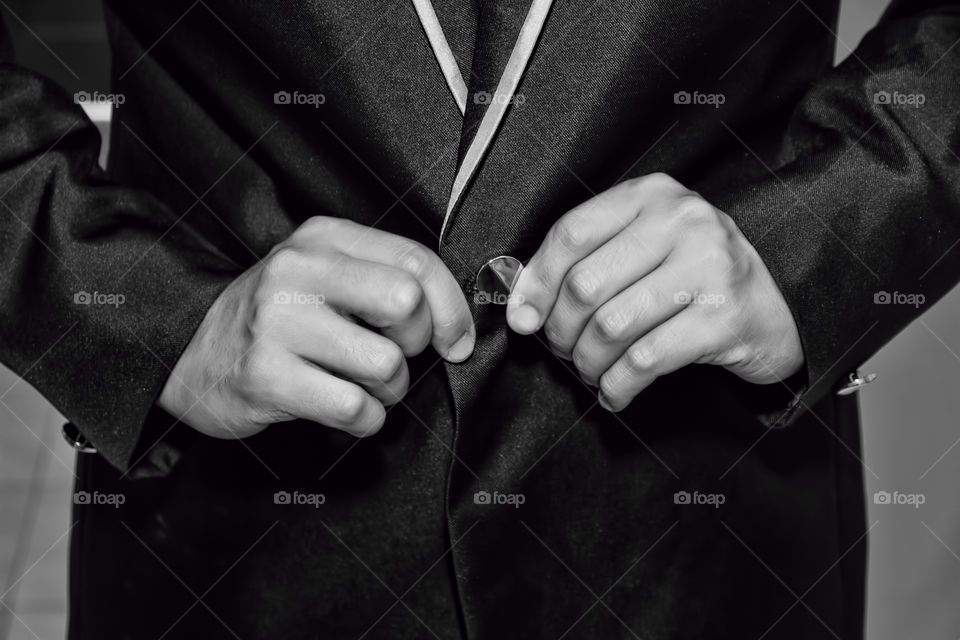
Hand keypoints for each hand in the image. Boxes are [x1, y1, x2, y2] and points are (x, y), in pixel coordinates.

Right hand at [158, 217, 473, 437]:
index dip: (452, 307)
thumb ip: (384, 282)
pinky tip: (346, 410)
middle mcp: (298, 270)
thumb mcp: (325, 278)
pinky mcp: (265, 375)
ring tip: (362, 386)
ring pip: (385, 364)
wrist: (192, 358)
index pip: (415, 261)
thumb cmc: (278, 321)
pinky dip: (365, 420)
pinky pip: (354, 408)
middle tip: (394, 356)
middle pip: (405, 302)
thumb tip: (457, 329)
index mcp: (323, 238)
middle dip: (416, 343)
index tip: (456, 341)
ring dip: (389, 391)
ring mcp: (277, 321)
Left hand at [505, 173, 802, 411]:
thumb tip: (522, 307)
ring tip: (589, 370)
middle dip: (561, 330)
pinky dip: (617, 385)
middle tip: (564, 349)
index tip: (524, 318)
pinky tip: (613, 392)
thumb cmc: (694, 278)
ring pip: (611, 326)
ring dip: (587, 361)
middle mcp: (684, 222)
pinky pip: (644, 360)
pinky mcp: (724, 318)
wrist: (774, 312)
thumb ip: (586, 262)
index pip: (572, 233)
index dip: (537, 282)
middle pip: (586, 284)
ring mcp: (710, 268)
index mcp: (653, 196)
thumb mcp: (643, 249)